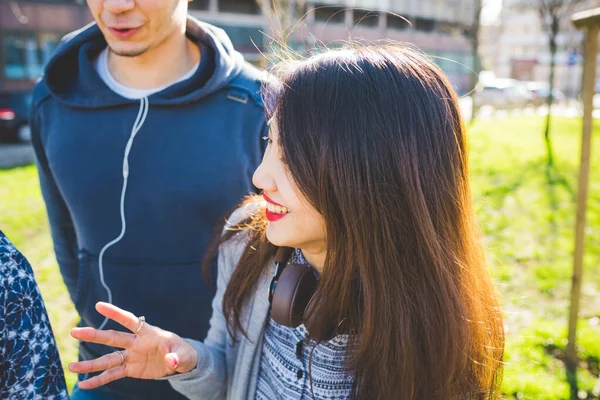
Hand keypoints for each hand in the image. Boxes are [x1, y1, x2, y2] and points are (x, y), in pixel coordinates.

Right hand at [69, 302, 197, 388]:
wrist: (178, 362)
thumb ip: (177, 357)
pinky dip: (99, 379)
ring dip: (90, 363)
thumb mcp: (184, 354)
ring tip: (71, 366)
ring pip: (108, 358)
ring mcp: (131, 356)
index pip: (130, 321)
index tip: (99, 305)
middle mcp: (136, 343)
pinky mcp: (130, 369)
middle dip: (94, 335)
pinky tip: (84, 383)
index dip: (116, 313)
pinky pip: (112, 374)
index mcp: (149, 333)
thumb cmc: (182, 352)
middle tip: (74, 332)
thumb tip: (170, 361)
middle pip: (112, 337)